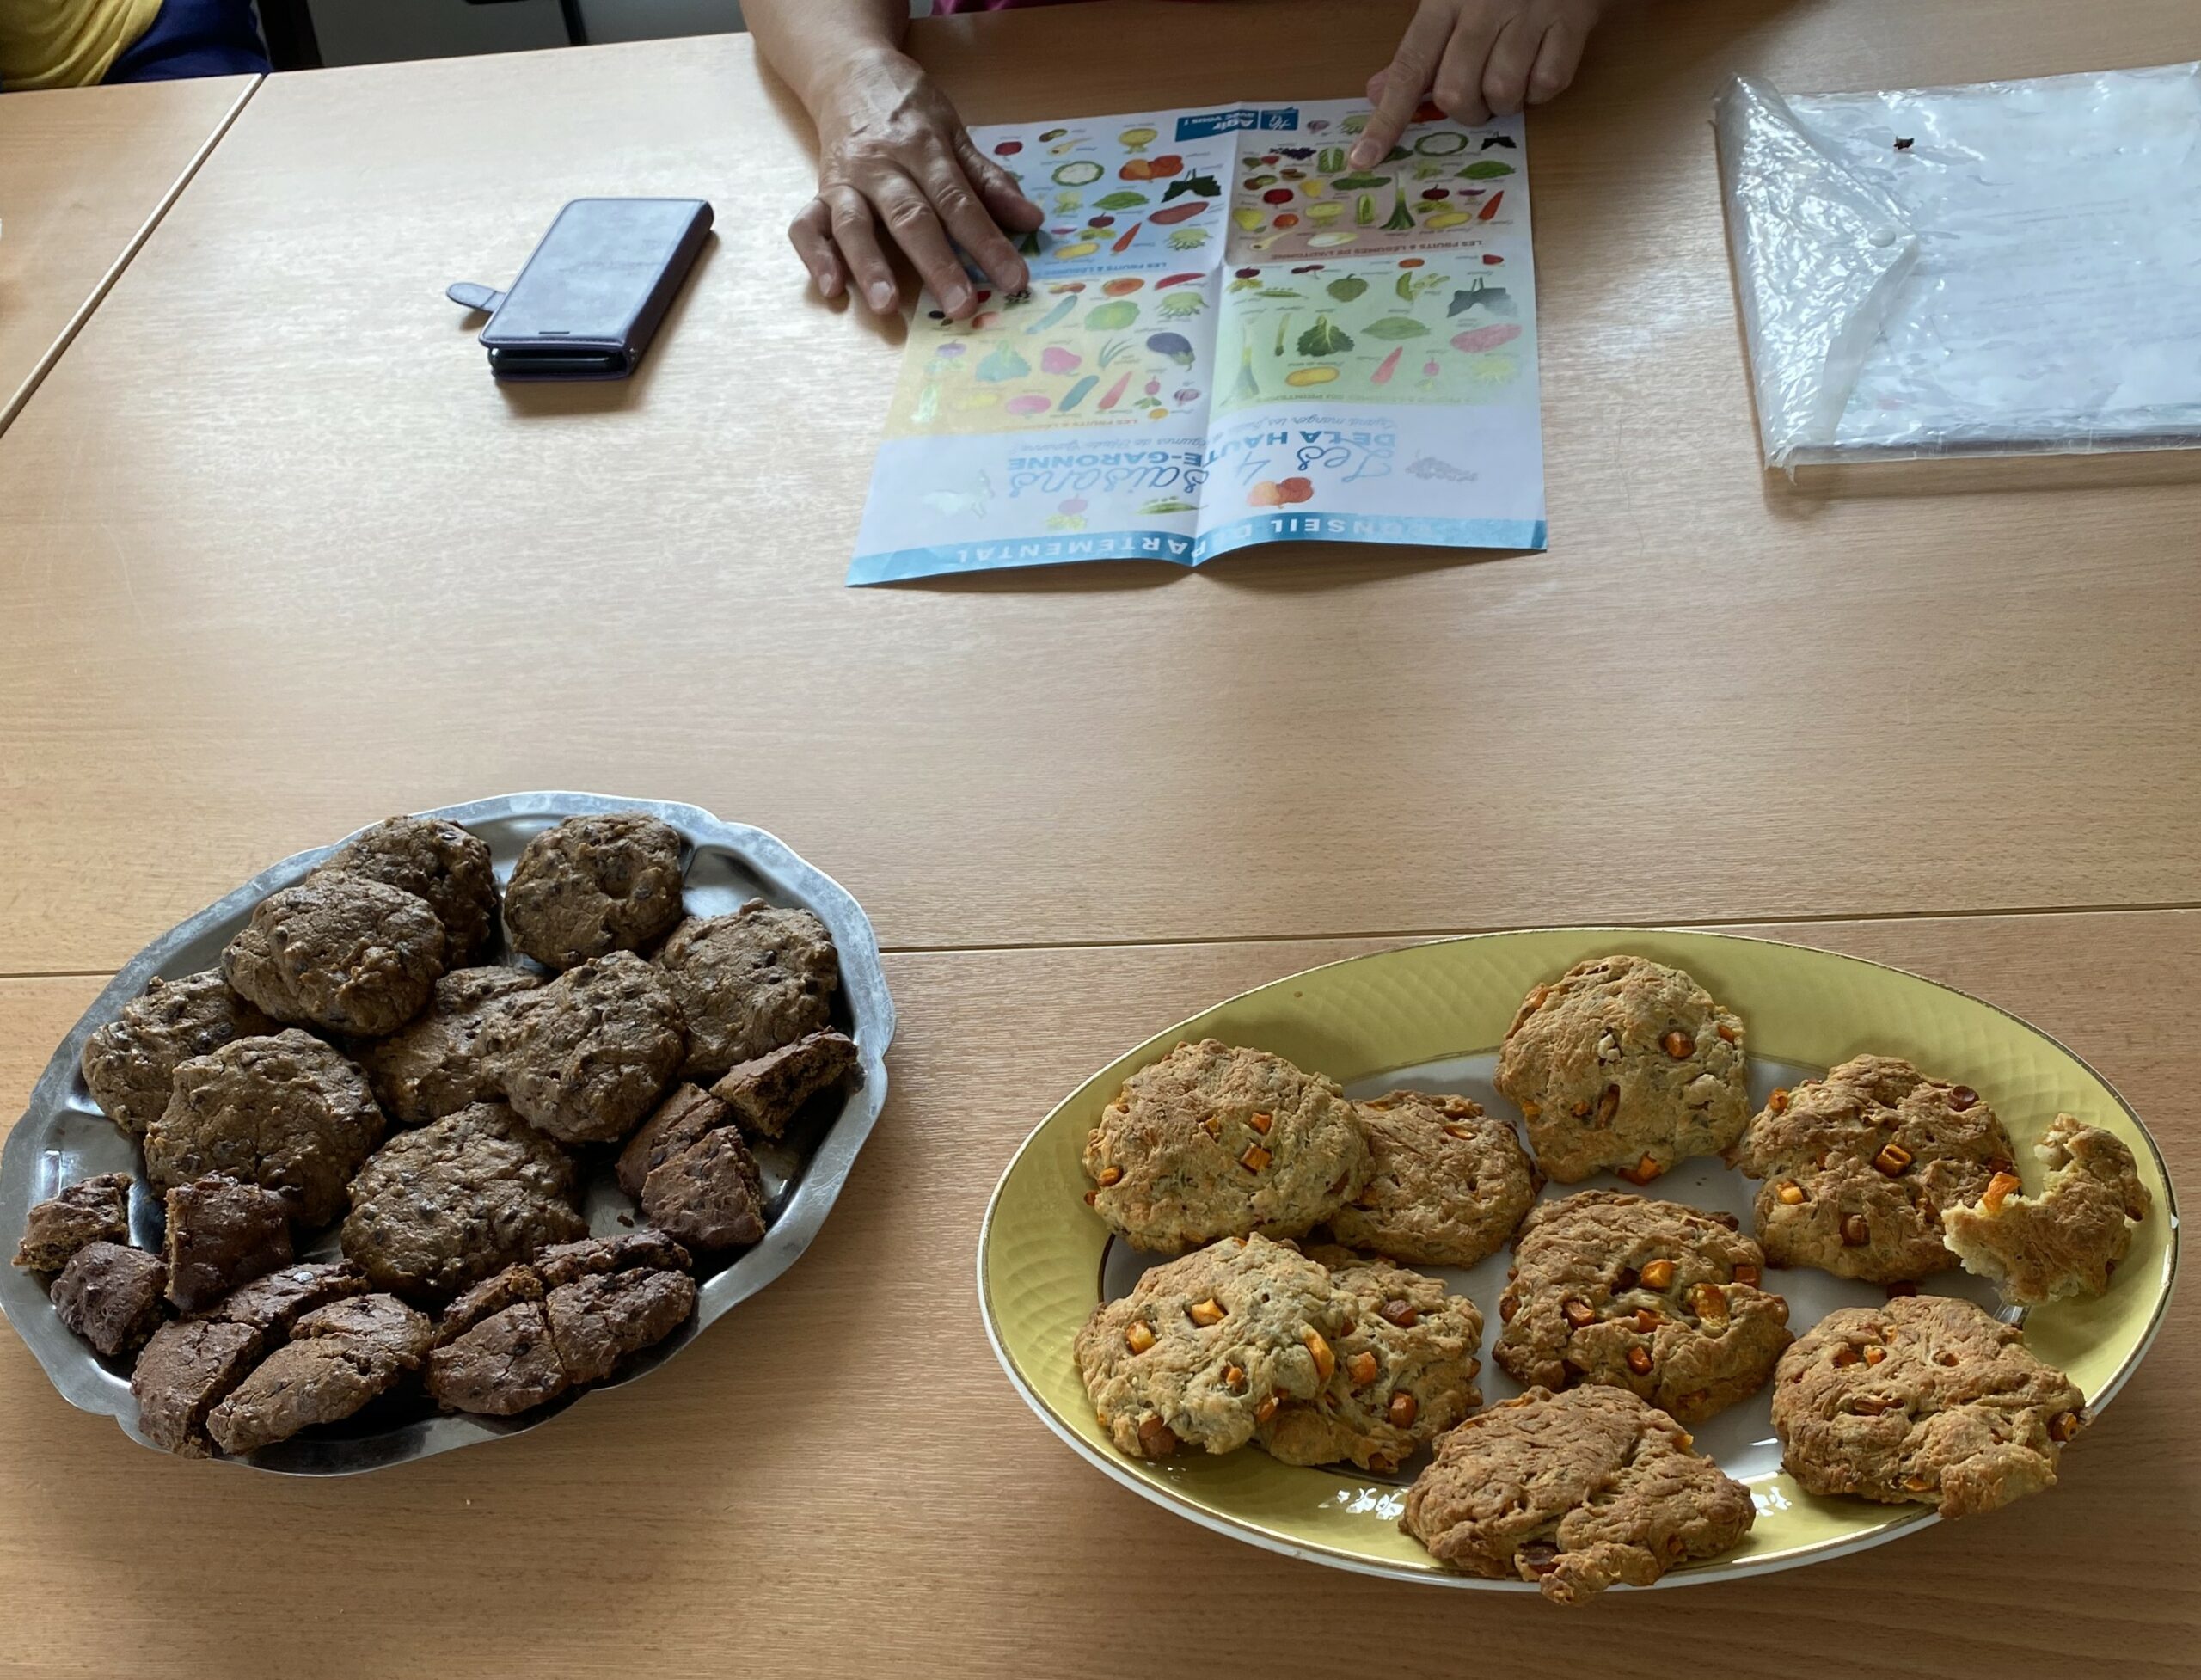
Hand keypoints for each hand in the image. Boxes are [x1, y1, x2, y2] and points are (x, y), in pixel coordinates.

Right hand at [788, 47, 1043, 319]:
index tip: (1014, 279)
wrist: (848, 71)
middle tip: (961, 307)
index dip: (988, 243)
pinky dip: (815, 257)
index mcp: (924, 149)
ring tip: (886, 307)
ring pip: (854, 225)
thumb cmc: (908, 110)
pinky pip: (807, 225)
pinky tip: (831, 289)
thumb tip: (1031, 220)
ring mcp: (846, 181)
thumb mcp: (954, 132)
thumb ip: (988, 180)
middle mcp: (882, 166)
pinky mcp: (819, 193)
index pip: (959, 202)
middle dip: (936, 265)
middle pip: (910, 218)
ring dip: (869, 266)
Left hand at [1351, 0, 1605, 167]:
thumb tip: (1377, 91)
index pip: (1408, 69)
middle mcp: (1484, 6)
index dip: (1386, 119)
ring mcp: (1530, 13)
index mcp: (1445, 0)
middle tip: (1479, 96)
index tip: (1366, 158)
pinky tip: (1538, 67)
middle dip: (1466, 112)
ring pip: (1503, 92)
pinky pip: (1548, 83)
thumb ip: (1419, 48)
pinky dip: (1541, 91)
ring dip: (1504, 104)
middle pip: (1456, 93)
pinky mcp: (1571, 20)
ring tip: (1512, 79)